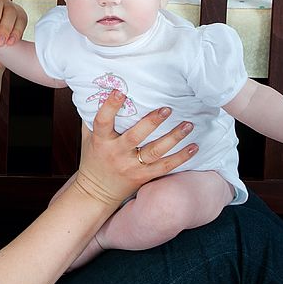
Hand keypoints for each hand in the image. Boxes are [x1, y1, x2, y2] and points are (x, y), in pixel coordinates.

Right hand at [74, 90, 197, 208]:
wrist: (95, 193)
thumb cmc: (93, 159)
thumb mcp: (88, 138)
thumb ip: (92, 117)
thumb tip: (99, 90)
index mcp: (101, 141)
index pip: (102, 121)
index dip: (110, 106)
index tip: (120, 92)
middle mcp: (117, 153)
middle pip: (135, 137)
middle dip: (152, 122)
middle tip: (167, 109)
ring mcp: (131, 166)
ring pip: (155, 152)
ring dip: (173, 138)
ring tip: (188, 125)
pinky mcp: (144, 176)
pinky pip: (165, 167)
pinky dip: (181, 158)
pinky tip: (194, 147)